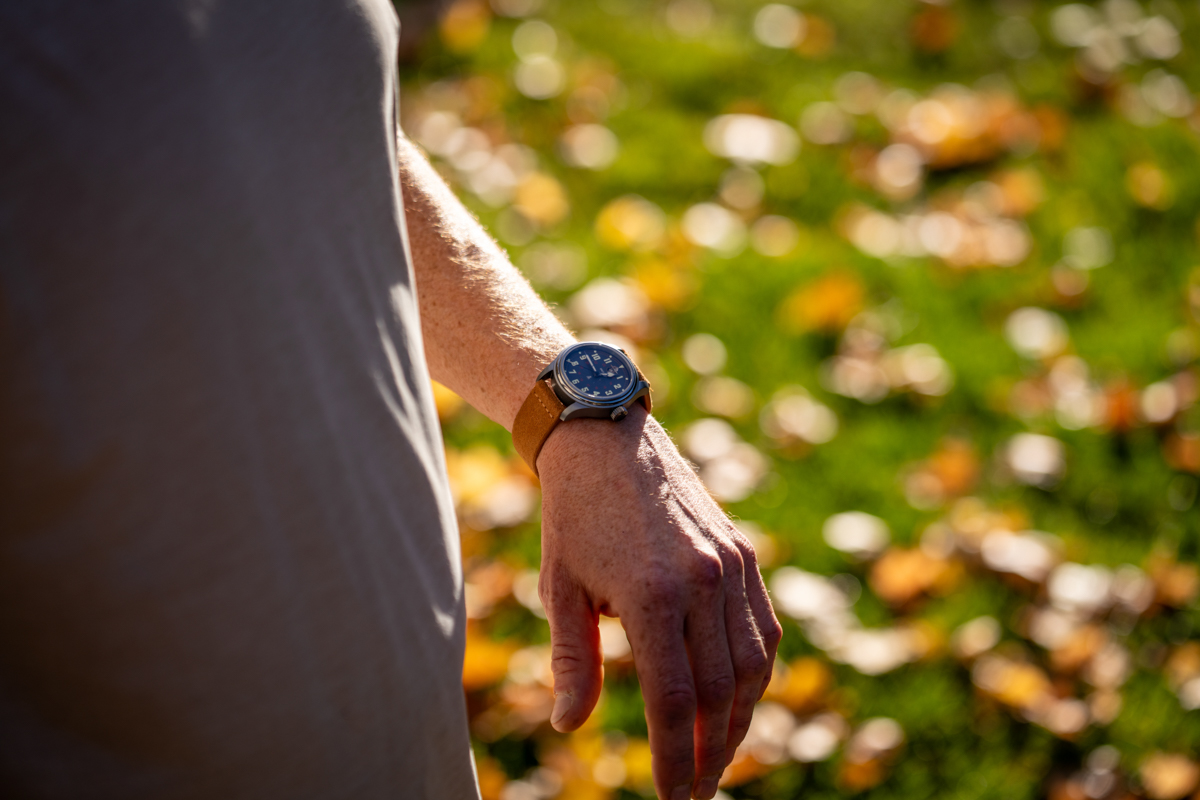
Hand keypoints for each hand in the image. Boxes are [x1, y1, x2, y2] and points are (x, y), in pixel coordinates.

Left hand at [535, 406, 781, 799]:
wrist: (607, 441)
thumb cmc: (573, 518)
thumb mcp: (560, 590)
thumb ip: (571, 661)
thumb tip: (568, 726)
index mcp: (651, 594)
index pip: (673, 701)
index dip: (675, 758)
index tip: (672, 798)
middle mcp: (702, 581)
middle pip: (720, 693)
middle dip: (710, 753)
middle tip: (697, 791)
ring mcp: (731, 565)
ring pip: (752, 666)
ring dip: (740, 721)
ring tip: (718, 756)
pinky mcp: (744, 553)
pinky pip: (763, 629)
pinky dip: (756, 674)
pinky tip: (739, 701)